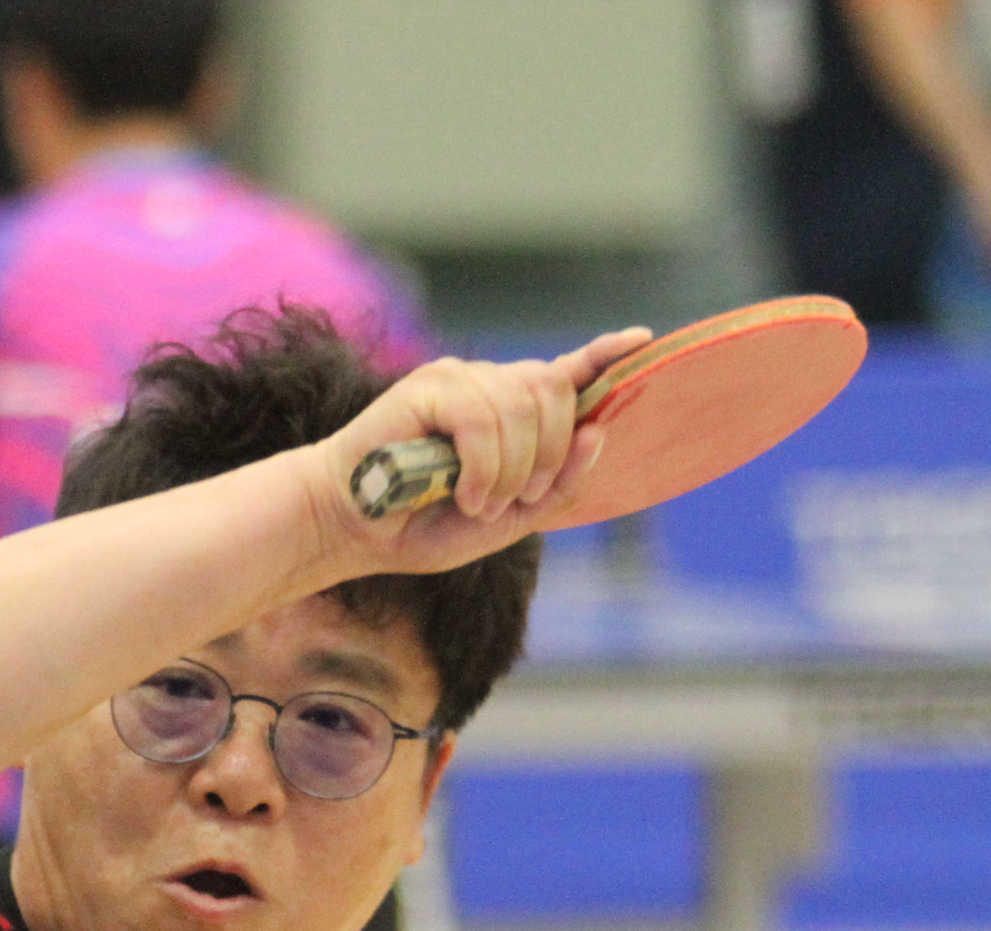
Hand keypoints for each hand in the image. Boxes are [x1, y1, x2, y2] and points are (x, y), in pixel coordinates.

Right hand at [310, 330, 650, 573]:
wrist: (350, 529)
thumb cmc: (421, 526)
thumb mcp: (507, 519)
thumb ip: (557, 486)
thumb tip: (598, 433)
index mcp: (509, 414)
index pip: (566, 374)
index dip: (604, 355)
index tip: (640, 340)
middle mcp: (490, 386)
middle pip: (557, 391)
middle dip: (552, 455)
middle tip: (516, 501)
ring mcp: (460, 381)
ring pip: (526, 407)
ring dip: (512, 471)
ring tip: (478, 504)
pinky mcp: (429, 386)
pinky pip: (484, 419)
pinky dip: (483, 468)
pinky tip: (464, 494)